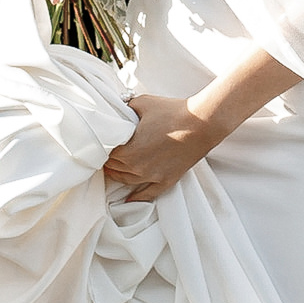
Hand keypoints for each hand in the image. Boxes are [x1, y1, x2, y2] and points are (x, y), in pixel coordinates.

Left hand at [104, 94, 229, 202]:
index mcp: (128, 151)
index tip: (101, 142)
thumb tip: (117, 109)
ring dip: (118, 174)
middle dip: (108, 160)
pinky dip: (136, 197)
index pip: (105, 154)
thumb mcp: (142, 103)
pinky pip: (147, 194)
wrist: (202, 123)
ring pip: (126, 181)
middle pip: (113, 168)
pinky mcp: (166, 180)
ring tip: (114, 167)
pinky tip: (129, 199)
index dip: (101, 147)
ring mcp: (152, 177)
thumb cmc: (173, 112)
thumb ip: (125, 108)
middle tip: (106, 152)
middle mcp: (137, 168)